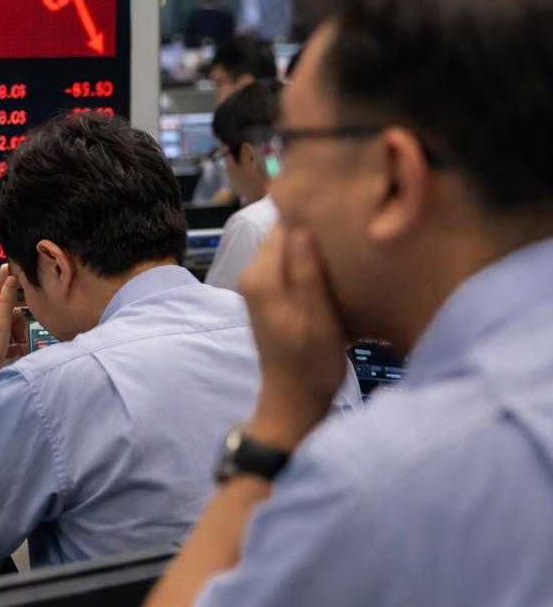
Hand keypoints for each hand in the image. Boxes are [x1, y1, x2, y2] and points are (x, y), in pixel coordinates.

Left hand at [0, 264, 28, 381]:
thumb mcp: (2, 323)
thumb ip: (8, 300)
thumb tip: (12, 277)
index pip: (7, 309)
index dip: (17, 322)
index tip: (21, 333)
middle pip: (4, 321)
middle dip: (15, 333)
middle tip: (20, 345)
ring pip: (0, 333)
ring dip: (11, 341)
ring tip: (15, 352)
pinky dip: (2, 348)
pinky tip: (6, 356)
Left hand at [238, 223, 348, 451]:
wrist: (294, 399)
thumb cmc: (311, 362)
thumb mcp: (317, 318)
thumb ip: (307, 272)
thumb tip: (301, 228)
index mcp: (262, 277)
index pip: (282, 225)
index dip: (312, 213)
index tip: (344, 207)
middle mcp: (253, 275)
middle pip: (284, 233)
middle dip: (314, 226)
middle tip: (352, 222)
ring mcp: (259, 285)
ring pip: (288, 248)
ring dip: (314, 244)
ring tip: (348, 240)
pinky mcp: (271, 295)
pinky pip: (290, 264)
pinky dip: (310, 260)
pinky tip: (335, 264)